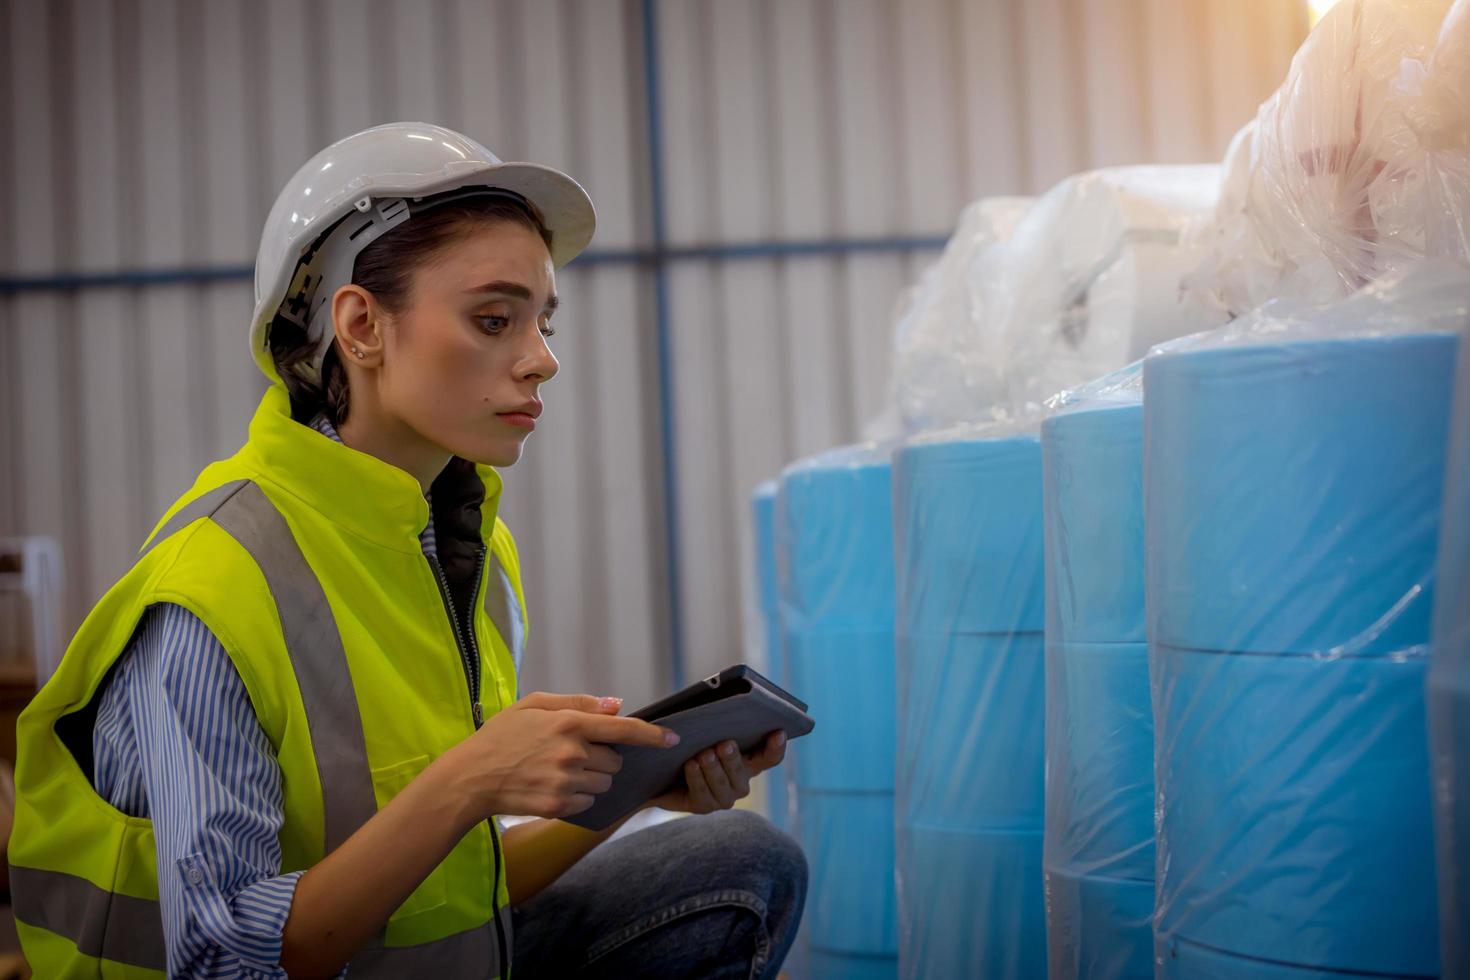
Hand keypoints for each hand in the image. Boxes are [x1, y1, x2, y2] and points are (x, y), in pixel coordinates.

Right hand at [434, 692, 678, 822]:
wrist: (470, 778)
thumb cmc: (501, 736)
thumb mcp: (534, 705)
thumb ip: (578, 703)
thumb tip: (616, 704)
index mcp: (568, 723)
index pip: (623, 728)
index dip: (652, 734)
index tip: (672, 738)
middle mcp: (572, 753)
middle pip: (616, 760)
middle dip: (604, 756)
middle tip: (575, 752)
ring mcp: (566, 782)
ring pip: (605, 782)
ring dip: (593, 777)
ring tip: (561, 769)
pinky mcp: (559, 806)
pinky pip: (589, 802)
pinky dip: (580, 796)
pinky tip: (554, 785)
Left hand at [647, 730, 788, 814]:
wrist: (663, 770)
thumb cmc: (691, 745)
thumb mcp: (706, 732)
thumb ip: (720, 724)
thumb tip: (725, 708)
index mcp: (749, 762)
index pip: (770, 758)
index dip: (776, 747)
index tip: (778, 732)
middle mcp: (740, 782)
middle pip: (744, 772)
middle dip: (734, 759)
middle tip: (725, 744)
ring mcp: (724, 797)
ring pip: (723, 785)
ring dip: (714, 769)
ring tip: (704, 754)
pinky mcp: (704, 806)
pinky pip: (703, 794)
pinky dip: (697, 779)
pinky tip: (691, 765)